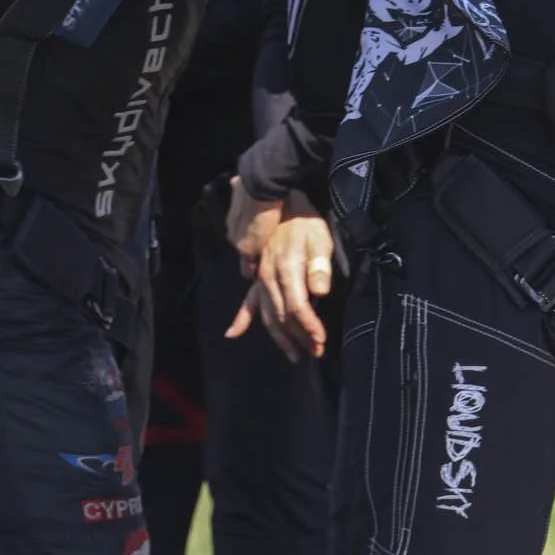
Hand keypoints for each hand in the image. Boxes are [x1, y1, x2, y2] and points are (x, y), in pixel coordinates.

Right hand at [225, 193, 336, 360]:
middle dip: (299, 338)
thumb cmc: (304, 219)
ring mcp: (260, 278)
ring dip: (280, 337)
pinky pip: (248, 301)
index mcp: (286, 269)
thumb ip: (319, 266)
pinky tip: (233, 333)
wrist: (278, 200)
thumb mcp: (319, 237)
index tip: (321, 341)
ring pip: (268, 315)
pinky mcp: (257, 275)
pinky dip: (241, 318)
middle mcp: (269, 277)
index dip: (309, 327)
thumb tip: (319, 293)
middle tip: (314, 352)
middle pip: (283, 316)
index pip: (298, 307)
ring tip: (293, 354)